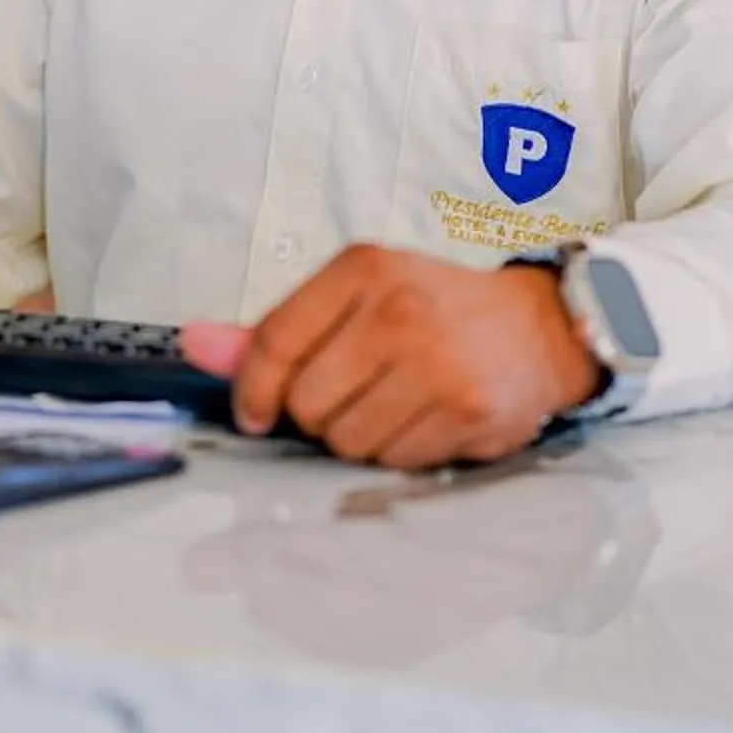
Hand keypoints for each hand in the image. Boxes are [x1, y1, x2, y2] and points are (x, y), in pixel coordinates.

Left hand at [182, 247, 599, 467]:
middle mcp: (398, 310)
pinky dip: (401, 454)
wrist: (538, 328)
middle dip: (317, 416)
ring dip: (359, 439)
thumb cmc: (433, 312)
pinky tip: (427, 421)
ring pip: (347, 442)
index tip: (256, 412)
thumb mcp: (355, 299)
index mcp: (362, 269)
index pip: (274, 342)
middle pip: (306, 405)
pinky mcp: (467, 409)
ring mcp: (436, 362)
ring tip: (393, 406)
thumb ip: (276, 330)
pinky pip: (396, 462)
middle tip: (351, 397)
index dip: (253, 390)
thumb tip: (194, 345)